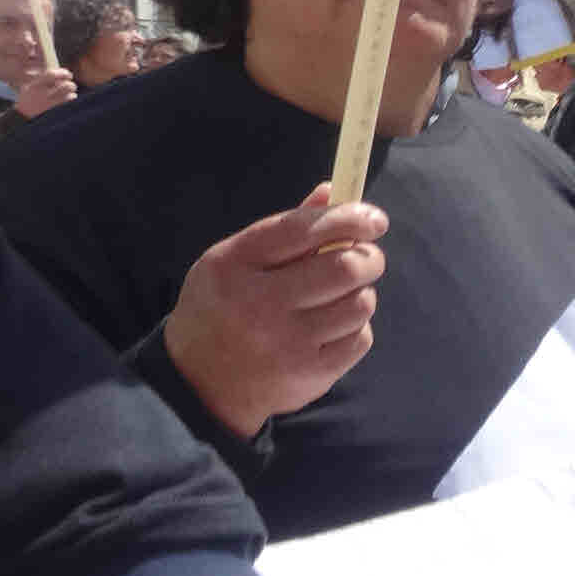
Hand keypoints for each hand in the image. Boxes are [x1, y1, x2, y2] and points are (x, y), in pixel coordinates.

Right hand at [14, 69, 75, 118]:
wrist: (22, 118)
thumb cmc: (28, 101)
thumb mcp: (29, 87)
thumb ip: (42, 80)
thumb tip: (60, 72)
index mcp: (35, 86)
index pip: (52, 74)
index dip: (63, 73)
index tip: (68, 74)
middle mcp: (43, 95)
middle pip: (66, 85)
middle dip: (71, 85)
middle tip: (71, 86)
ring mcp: (49, 105)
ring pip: (70, 96)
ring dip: (72, 94)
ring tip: (70, 94)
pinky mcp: (55, 113)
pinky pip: (69, 104)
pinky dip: (71, 101)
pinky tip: (69, 101)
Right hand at [163, 183, 387, 438]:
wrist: (200, 384)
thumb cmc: (225, 308)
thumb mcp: (235, 261)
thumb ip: (286, 228)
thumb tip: (334, 191)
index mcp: (234, 264)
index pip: (304, 229)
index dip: (348, 218)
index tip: (373, 218)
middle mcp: (258, 304)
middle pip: (345, 267)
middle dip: (369, 257)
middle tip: (366, 258)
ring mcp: (285, 343)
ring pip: (360, 303)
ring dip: (360, 294)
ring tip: (338, 298)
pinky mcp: (309, 374)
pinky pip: (360, 338)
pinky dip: (355, 328)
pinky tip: (330, 329)